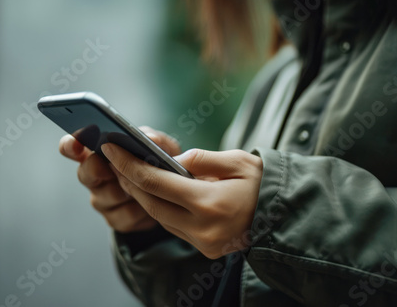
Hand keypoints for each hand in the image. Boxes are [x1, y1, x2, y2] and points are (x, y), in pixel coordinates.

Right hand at [59, 126, 180, 232]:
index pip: (72, 147)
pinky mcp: (116, 220)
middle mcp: (95, 176)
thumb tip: (149, 139)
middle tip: (113, 166)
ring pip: (108, 196)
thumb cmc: (160, 164)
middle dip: (98, 169)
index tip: (76, 145)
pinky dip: (143, 209)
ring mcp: (103, 200)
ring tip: (148, 183)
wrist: (172, 196)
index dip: (70, 145)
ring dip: (129, 189)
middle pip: (85, 174)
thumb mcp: (162, 147)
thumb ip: (156, 139)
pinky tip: (154, 203)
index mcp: (99, 152)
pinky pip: (125, 215)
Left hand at [101, 144, 262, 258]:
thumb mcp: (237, 160)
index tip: (112, 148)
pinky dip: (160, 207)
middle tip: (115, 158)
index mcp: (210, 203)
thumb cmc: (262, 183)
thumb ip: (201, 159)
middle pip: (151, 203)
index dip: (129, 164)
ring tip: (130, 172)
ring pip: (159, 217)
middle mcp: (202, 228)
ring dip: (142, 195)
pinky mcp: (204, 248)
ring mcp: (203, 243)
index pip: (156, 183)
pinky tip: (154, 192)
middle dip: (129, 180)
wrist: (284, 216)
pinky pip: (173, 226)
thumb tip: (172, 162)